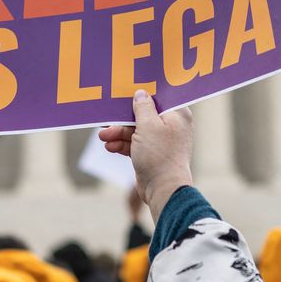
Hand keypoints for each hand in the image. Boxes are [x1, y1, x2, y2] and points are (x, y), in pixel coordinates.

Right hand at [98, 90, 193, 222]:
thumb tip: (140, 93)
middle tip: (106, 120)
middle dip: (122, 119)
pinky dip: (122, 144)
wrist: (162, 189)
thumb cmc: (159, 155)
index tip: (124, 92)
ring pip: (136, 131)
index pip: (158, 98)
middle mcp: (171, 126)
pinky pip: (134, 144)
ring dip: (118, 133)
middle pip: (143, 115)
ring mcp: (161, 141)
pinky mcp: (151, 154)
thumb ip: (142, 107)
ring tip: (103, 137)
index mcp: (177, 115)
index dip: (141, 95)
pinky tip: (110, 147)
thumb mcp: (147, 125)